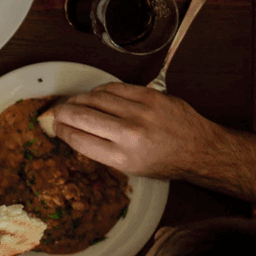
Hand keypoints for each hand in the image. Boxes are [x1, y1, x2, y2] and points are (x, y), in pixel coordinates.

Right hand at [49, 82, 222, 179]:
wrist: (200, 149)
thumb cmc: (164, 162)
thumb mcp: (129, 167)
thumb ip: (100, 149)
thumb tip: (71, 130)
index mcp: (122, 157)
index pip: (77, 138)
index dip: (61, 130)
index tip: (56, 126)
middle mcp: (129, 134)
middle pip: (80, 115)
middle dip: (62, 112)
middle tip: (57, 112)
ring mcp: (140, 111)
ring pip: (93, 97)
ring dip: (78, 99)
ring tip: (75, 103)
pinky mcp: (148, 95)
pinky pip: (112, 88)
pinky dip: (98, 91)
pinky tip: (96, 96)